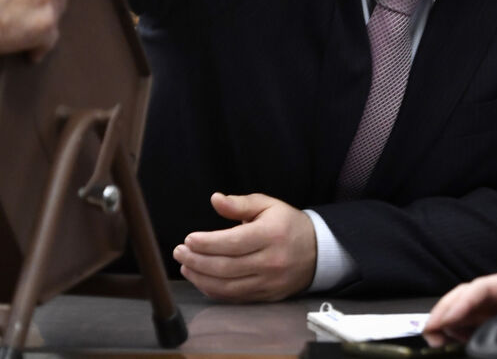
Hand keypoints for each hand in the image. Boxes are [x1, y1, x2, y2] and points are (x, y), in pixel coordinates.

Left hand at [173, 192, 316, 301]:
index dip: (207, 243)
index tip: (188, 239)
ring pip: (228, 287)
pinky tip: (201, 279)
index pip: (233, 243)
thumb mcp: (267, 205)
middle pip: (226, 267)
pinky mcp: (267, 296)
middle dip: (197, 261)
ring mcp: (269, 282)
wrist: (317, 251)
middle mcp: (271, 261)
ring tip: (185, 266)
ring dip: (201, 278)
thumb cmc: (286, 224)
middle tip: (179, 252)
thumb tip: (215, 199)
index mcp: (271, 235)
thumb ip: (239, 203)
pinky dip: (214, 291)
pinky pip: (235, 297)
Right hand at [425, 273, 496, 347]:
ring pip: (472, 312)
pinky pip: (484, 327)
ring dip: (451, 323)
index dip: (461, 301)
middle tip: (430, 333)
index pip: (484, 287)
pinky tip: (454, 343)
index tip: (444, 319)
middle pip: (470, 296)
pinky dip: (464, 333)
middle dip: (447, 310)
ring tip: (435, 340)